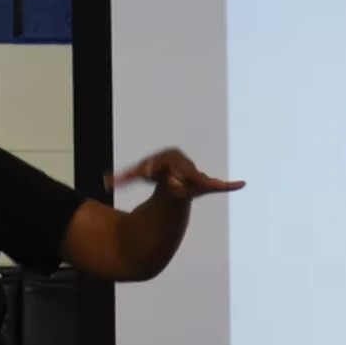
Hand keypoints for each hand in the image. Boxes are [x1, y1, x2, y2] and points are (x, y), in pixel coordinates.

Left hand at [108, 149, 241, 200]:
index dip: (153, 165)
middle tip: (169, 180)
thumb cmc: (155, 175)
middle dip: (175, 172)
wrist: (172, 180)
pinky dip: (230, 185)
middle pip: (181, 167)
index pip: (161, 160)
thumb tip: (102, 182)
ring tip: (208, 186)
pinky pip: (220, 185)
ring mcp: (196, 176)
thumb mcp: (138, 175)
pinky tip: (242, 184)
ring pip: (199, 180)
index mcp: (169, 158)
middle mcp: (184, 164)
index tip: (144, 171)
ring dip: (203, 183)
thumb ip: (124, 179)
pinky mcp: (207, 186)